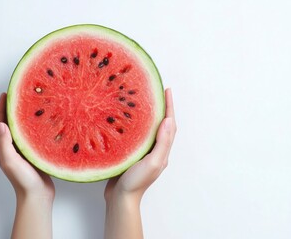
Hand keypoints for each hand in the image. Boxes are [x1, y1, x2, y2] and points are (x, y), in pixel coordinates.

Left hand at [0, 93, 54, 199]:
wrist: (37, 196)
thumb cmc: (23, 181)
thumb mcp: (11, 161)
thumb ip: (5, 143)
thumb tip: (1, 123)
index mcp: (6, 147)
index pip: (1, 123)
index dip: (1, 108)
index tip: (5, 94)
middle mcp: (14, 147)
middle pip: (12, 123)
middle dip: (14, 109)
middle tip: (21, 95)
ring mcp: (25, 150)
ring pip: (25, 129)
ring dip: (26, 116)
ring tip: (34, 104)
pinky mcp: (36, 154)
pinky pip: (36, 136)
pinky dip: (39, 127)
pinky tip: (47, 122)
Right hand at [104, 88, 176, 202]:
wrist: (121, 199)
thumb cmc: (136, 183)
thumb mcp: (152, 162)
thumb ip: (162, 143)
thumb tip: (168, 121)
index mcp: (162, 151)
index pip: (170, 124)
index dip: (169, 107)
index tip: (167, 90)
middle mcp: (156, 150)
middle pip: (162, 124)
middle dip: (161, 107)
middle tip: (156, 92)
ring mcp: (144, 153)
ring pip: (150, 129)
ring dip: (150, 115)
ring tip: (144, 100)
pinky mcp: (133, 154)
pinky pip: (138, 135)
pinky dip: (137, 125)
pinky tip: (128, 119)